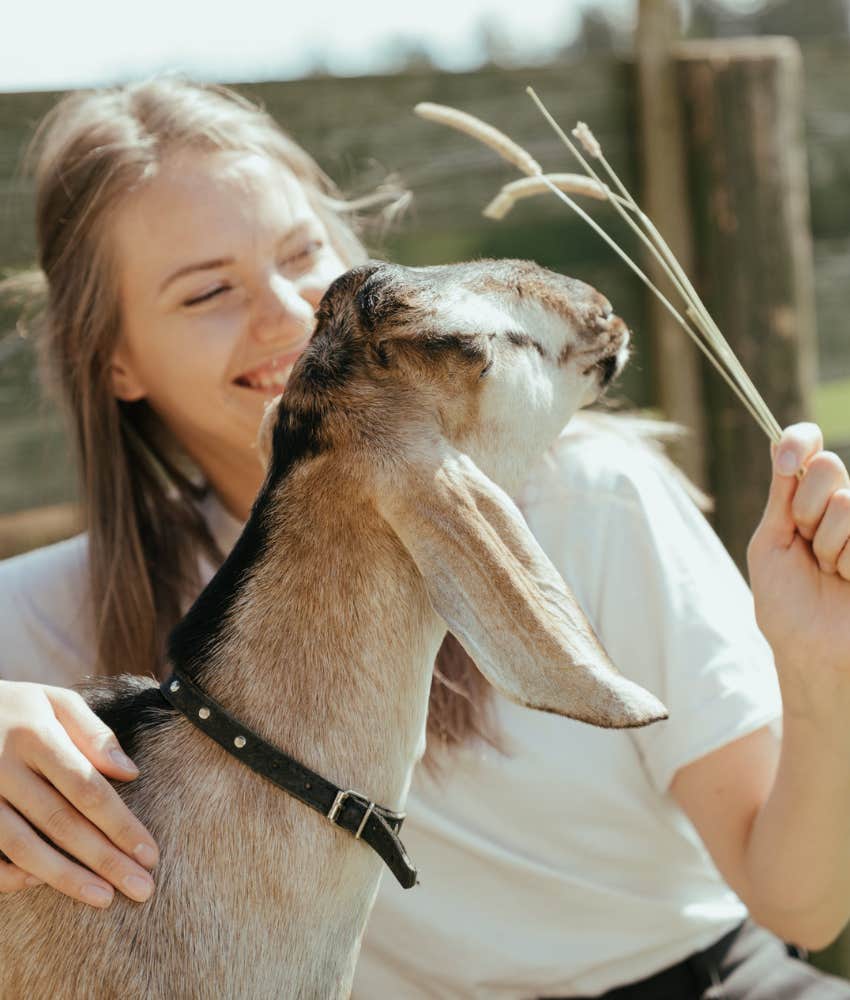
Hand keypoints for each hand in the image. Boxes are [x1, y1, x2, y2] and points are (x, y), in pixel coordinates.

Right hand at [0, 681, 158, 905]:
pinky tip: (45, 885)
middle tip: (140, 888)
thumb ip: (94, 734)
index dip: (120, 824)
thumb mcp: (55, 702)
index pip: (86, 788)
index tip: (150, 853)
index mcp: (35, 735)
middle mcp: (3, 767)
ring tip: (104, 897)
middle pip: (61, 822)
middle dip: (104, 859)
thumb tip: (131, 772)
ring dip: (65, 877)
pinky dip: (13, 875)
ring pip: (23, 846)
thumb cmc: (17, 708)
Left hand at [748, 423, 849, 715]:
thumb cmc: (785, 601)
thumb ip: (782, 498)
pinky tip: (848, 580)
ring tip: (828, 571)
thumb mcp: (771, 543)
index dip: (799, 440)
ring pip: (847, 503)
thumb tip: (781, 447)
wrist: (809, 648)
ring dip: (827, 543)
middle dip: (806, 507)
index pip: (810, 447)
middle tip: (805, 542)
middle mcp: (842, 506)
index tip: (786, 459)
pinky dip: (848, 561)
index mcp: (808, 499)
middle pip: (829, 467)